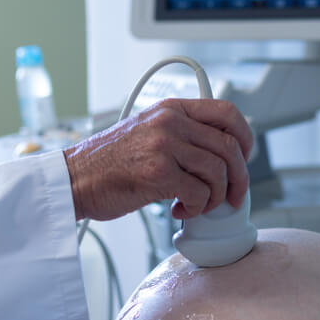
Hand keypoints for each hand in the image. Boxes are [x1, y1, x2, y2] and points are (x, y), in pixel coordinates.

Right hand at [63, 99, 252, 221]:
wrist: (75, 178)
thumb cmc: (107, 162)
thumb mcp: (147, 131)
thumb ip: (181, 135)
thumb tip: (220, 157)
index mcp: (171, 109)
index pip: (227, 112)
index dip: (245, 137)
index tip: (245, 156)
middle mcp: (170, 122)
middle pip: (229, 147)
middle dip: (238, 177)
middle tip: (231, 196)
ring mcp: (164, 145)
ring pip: (218, 172)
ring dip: (214, 197)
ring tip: (197, 204)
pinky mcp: (158, 172)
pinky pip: (199, 193)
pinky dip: (197, 208)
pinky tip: (180, 210)